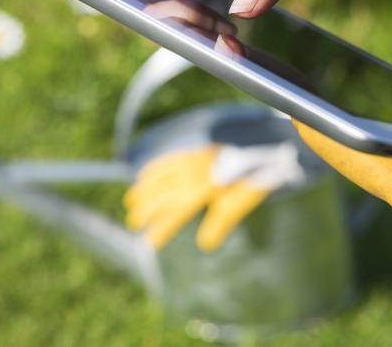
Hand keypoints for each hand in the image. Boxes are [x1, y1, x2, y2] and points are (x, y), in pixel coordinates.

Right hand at [124, 142, 302, 250]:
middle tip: (135, 223)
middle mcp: (191, 174)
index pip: (174, 214)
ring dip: (144, 190)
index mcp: (201, 190)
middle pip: (161, 195)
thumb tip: (204, 244)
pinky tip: (143, 176)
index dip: (161, 229)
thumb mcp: (238, 203)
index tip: (149, 243)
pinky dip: (152, 169)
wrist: (260, 147)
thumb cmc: (251, 179)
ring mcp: (190, 160)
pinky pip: (167, 160)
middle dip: (146, 210)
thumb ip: (221, 223)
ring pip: (159, 177)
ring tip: (131, 203)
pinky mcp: (193, 151)